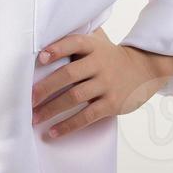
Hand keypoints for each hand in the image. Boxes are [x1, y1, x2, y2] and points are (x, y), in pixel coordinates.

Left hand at [29, 27, 172, 139]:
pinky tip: (53, 131)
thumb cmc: (110, 57)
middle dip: (46, 87)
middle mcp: (99, 64)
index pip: (74, 43)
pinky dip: (68, 125)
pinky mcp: (111, 104)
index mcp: (93, 46)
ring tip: (35, 118)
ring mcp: (106, 84)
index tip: (40, 58)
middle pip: (69, 74)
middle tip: (29, 99)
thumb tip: (43, 41)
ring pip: (75, 97)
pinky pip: (86, 116)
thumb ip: (76, 40)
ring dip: (52, 109)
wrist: (143, 69)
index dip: (57, 49)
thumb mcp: (98, 43)